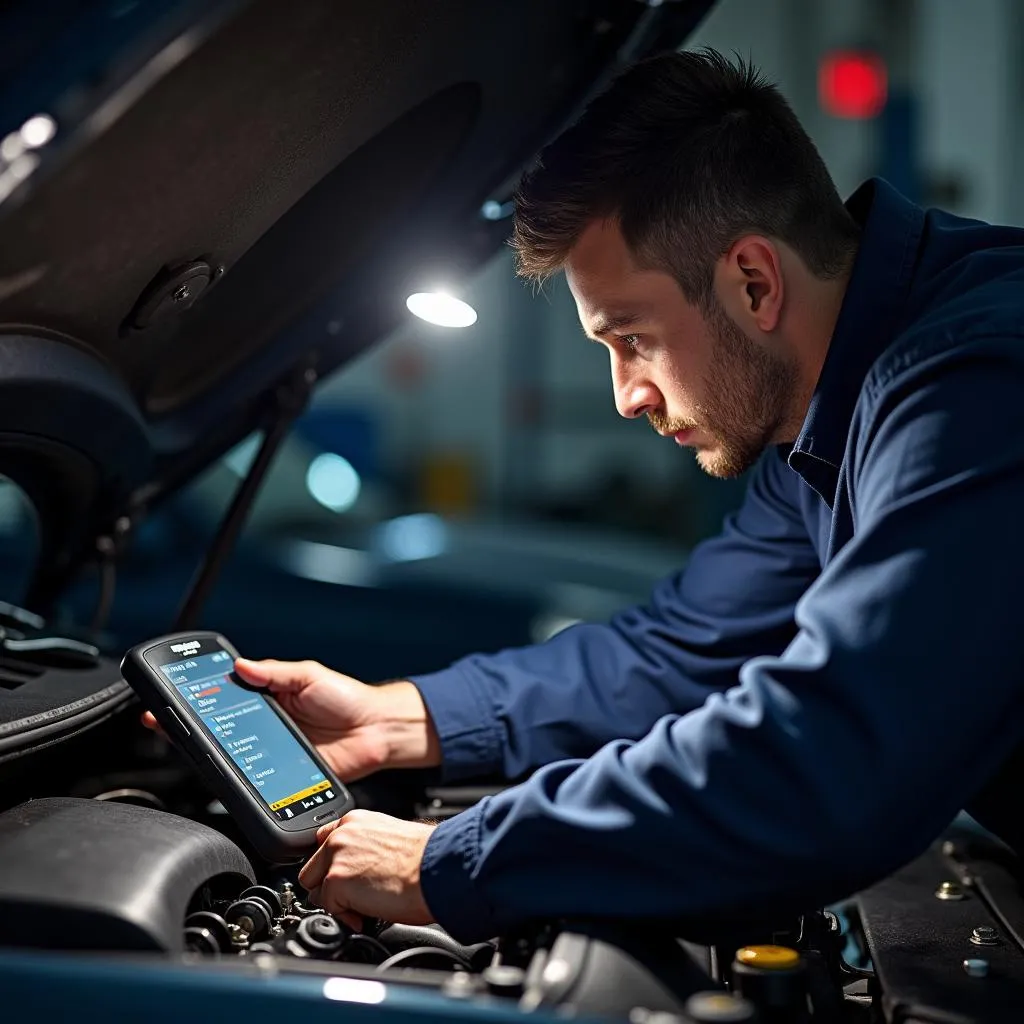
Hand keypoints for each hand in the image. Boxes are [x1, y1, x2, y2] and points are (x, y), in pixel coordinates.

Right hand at [141, 658, 440, 781]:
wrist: (376, 730)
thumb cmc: (347, 697)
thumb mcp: (309, 675)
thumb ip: (275, 672)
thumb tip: (240, 666)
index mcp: (266, 698)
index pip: (222, 696)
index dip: (194, 697)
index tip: (168, 695)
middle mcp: (262, 726)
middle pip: (216, 729)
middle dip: (185, 726)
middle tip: (161, 722)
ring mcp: (268, 752)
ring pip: (229, 756)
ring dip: (205, 752)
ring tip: (183, 744)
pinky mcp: (280, 776)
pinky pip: (252, 779)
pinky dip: (235, 778)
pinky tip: (222, 771)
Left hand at [298, 809, 436, 929]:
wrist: (438, 867)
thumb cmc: (426, 858)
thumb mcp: (390, 839)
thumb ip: (365, 847)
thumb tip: (359, 869)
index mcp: (356, 821)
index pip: (323, 843)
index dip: (331, 866)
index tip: (342, 877)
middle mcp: (341, 834)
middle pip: (312, 869)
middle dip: (329, 886)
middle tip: (355, 896)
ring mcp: (336, 857)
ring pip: (315, 890)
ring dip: (335, 902)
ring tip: (363, 905)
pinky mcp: (336, 881)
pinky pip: (329, 910)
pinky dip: (346, 917)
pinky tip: (367, 915)